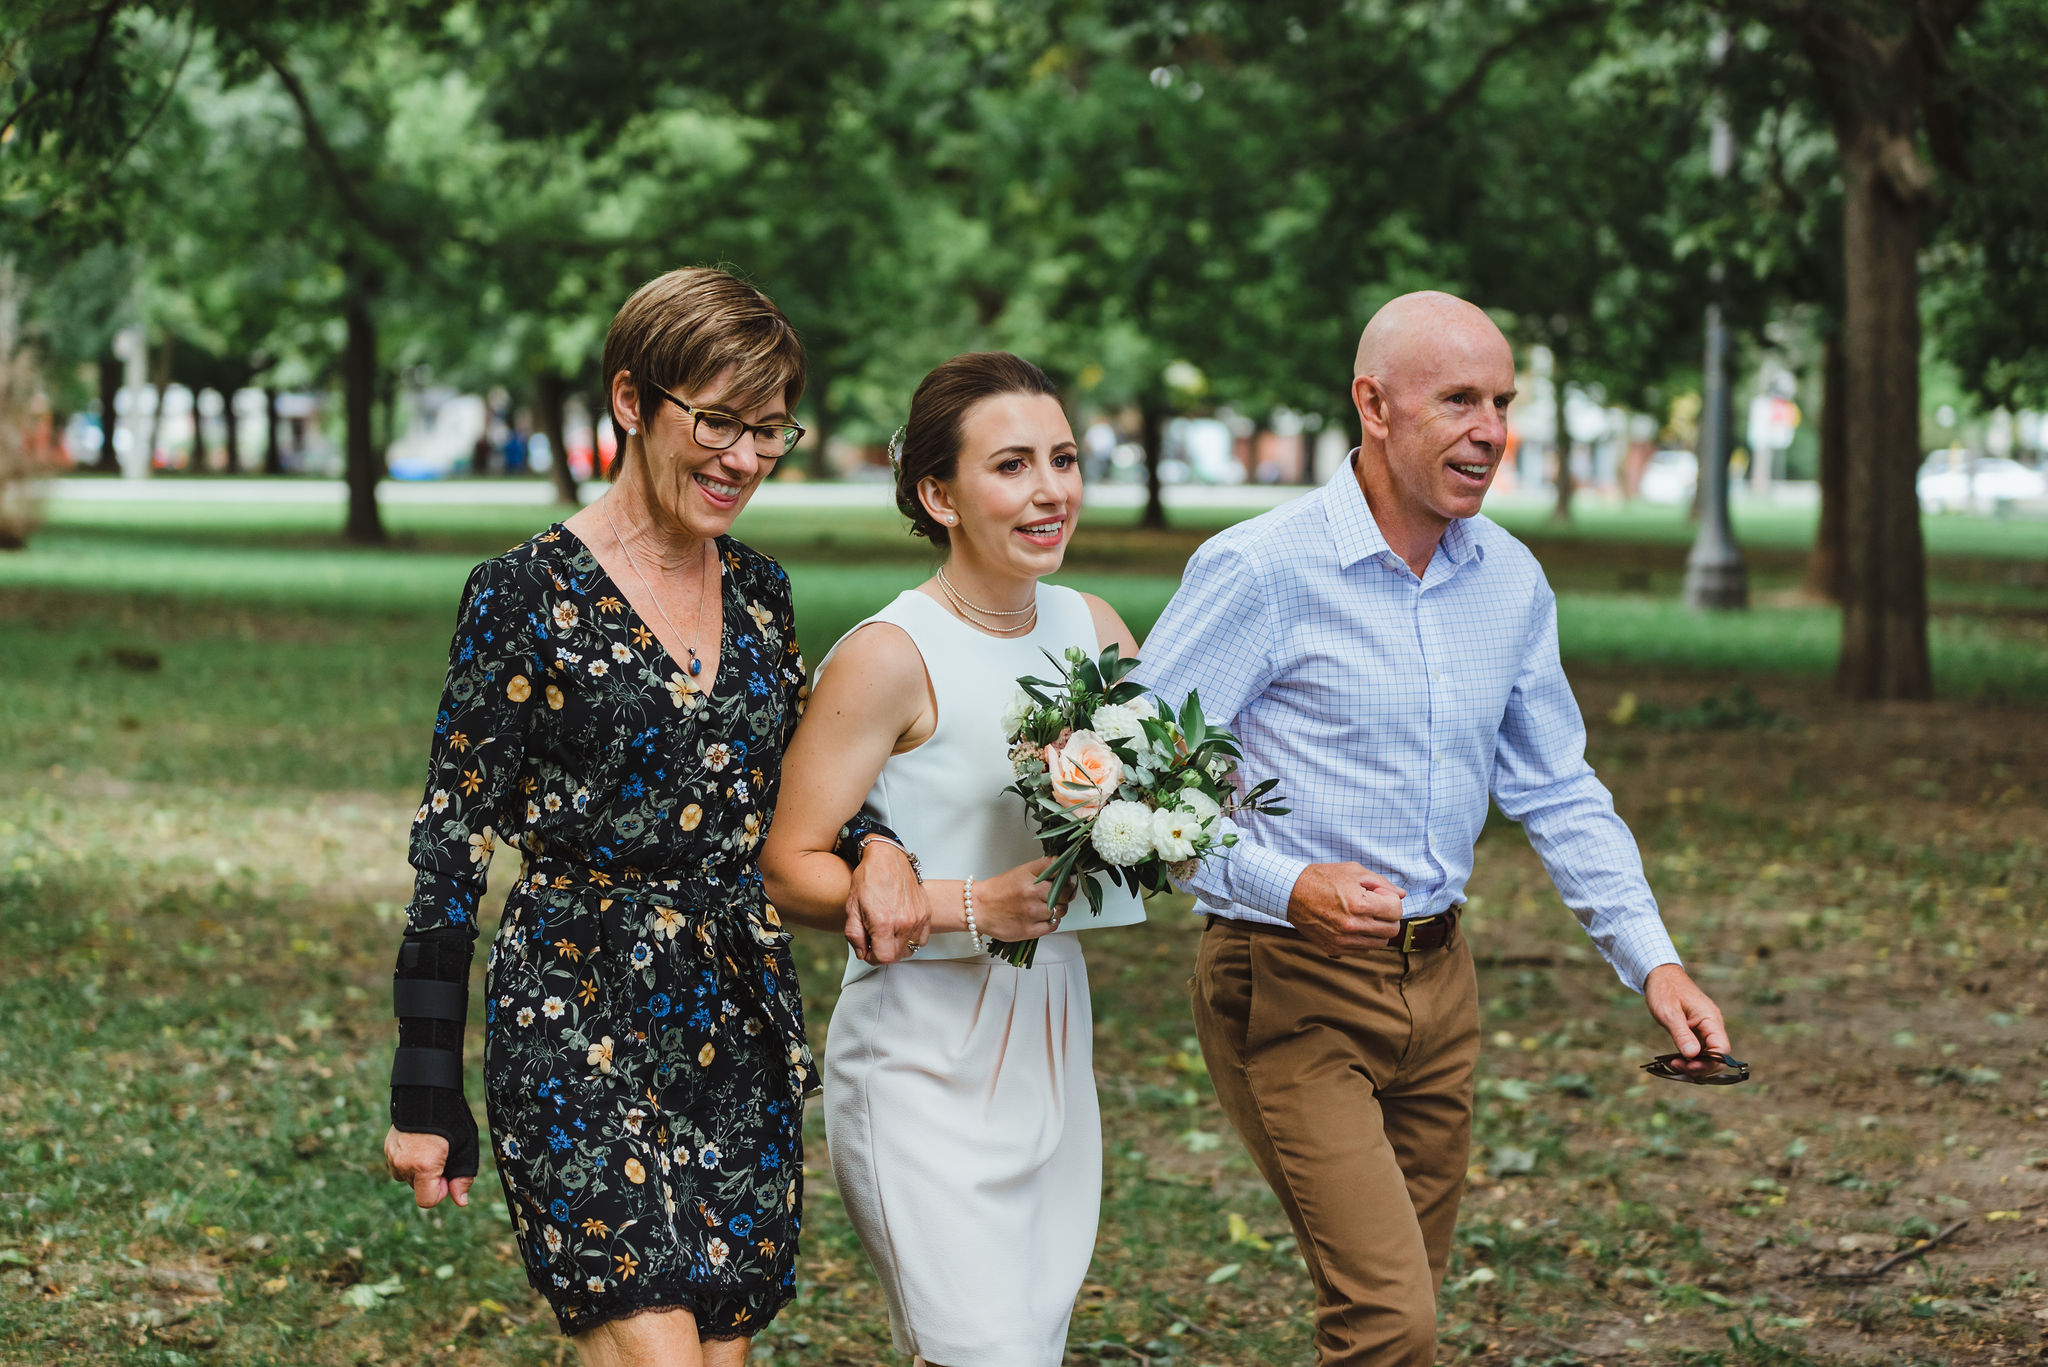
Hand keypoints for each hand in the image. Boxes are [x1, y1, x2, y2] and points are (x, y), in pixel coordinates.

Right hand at [384, 1126, 471, 1209]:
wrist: (427, 1093)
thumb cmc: (451, 1120)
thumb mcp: (466, 1149)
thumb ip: (463, 1177)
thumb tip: (461, 1201)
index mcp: (423, 1166)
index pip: (427, 1201)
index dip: (441, 1192)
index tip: (447, 1175)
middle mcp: (404, 1164)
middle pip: (419, 1188)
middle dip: (431, 1178)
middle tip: (442, 1155)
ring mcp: (392, 1156)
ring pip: (408, 1177)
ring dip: (419, 1170)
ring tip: (431, 1147)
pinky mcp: (388, 1148)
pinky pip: (399, 1164)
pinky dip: (410, 1160)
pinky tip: (420, 1143)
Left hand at [846, 840, 928, 966]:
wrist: (887, 858)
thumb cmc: (868, 879)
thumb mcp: (852, 908)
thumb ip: (855, 936)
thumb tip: (862, 953)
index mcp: (884, 922)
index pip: (883, 958)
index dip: (872, 958)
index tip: (867, 950)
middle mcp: (905, 922)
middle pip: (896, 956)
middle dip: (882, 952)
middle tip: (874, 940)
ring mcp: (918, 918)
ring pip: (909, 949)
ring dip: (896, 947)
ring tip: (886, 933)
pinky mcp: (926, 913)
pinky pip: (921, 940)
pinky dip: (911, 940)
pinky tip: (900, 929)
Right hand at [973, 856, 1070, 943]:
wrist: (978, 908)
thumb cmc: (998, 890)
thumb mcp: (1021, 871)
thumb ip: (1043, 869)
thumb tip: (1064, 871)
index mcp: (1030, 876)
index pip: (1060, 870)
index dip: (1065, 876)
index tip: (1063, 879)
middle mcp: (1032, 893)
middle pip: (1065, 893)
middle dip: (1064, 894)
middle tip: (1057, 895)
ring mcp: (1031, 912)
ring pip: (1061, 910)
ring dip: (1059, 909)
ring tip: (1047, 907)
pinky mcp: (1029, 930)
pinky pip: (1053, 925)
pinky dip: (1052, 921)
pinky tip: (1044, 917)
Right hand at [1285, 862, 1405, 956]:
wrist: (1290, 893)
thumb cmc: (1322, 878)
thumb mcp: (1353, 871)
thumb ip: (1381, 883)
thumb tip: (1401, 894)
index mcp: (1359, 904)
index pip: (1396, 911)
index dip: (1393, 901)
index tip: (1382, 897)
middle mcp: (1352, 925)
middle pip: (1391, 930)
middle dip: (1389, 917)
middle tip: (1377, 907)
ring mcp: (1343, 940)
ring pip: (1380, 943)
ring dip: (1378, 930)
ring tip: (1365, 916)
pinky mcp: (1335, 948)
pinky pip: (1363, 950)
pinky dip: (1364, 939)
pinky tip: (1354, 925)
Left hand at [1643, 964, 1732, 1074]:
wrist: (1660, 975)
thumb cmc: (1665, 990)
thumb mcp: (1669, 1013)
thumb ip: (1681, 1034)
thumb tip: (1693, 1055)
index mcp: (1710, 1019)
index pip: (1722, 1049)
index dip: (1709, 1062)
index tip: (1689, 1066)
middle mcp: (1712, 1026)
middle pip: (1717, 1056)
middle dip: (1700, 1067)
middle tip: (1678, 1066)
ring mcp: (1705, 1029)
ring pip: (1707, 1056)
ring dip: (1693, 1064)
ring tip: (1674, 1063)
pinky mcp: (1696, 1031)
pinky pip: (1699, 1050)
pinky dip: (1689, 1058)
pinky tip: (1675, 1060)